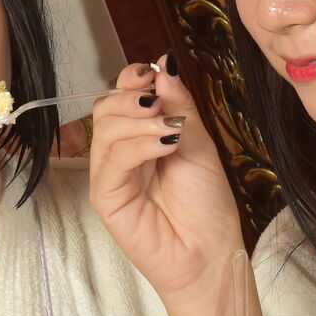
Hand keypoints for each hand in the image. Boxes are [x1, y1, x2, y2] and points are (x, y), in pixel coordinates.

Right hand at [88, 59, 244, 315]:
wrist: (211, 251)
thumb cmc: (206, 204)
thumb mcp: (198, 142)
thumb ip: (179, 105)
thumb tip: (163, 64)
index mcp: (139, 136)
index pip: (119, 95)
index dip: (131, 78)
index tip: (152, 75)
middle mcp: (119, 153)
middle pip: (105, 106)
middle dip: (133, 97)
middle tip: (163, 109)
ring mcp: (109, 175)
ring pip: (105, 128)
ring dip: (139, 121)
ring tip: (171, 133)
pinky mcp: (106, 197)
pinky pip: (111, 159)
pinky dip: (138, 145)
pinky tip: (165, 147)